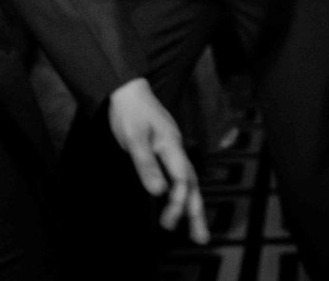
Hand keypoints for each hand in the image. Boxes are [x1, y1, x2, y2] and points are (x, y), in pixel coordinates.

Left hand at [107, 78, 209, 243]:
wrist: (127, 89)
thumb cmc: (130, 111)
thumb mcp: (134, 138)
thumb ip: (146, 165)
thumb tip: (158, 192)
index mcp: (171, 146)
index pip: (182, 180)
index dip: (178, 202)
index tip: (168, 223)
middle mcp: (176, 149)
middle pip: (192, 184)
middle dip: (196, 212)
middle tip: (201, 239)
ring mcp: (172, 149)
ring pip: (187, 180)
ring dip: (191, 205)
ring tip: (196, 230)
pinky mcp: (165, 149)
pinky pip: (179, 175)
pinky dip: (182, 192)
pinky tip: (179, 203)